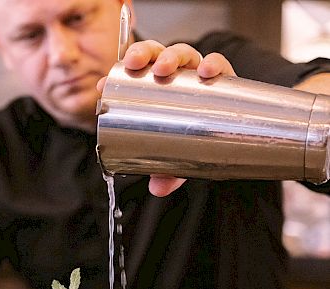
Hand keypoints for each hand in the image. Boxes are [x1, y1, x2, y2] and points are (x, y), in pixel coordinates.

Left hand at [97, 41, 235, 196]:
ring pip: (182, 54)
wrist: (229, 139)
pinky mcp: (224, 80)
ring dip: (170, 56)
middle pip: (156, 55)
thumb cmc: (193, 143)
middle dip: (142, 54)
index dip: (115, 76)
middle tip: (134, 65)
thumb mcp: (176, 161)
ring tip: (164, 69)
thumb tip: (157, 190)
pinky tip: (206, 71)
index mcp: (158, 91)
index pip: (136, 74)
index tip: (102, 85)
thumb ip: (166, 173)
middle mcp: (176, 79)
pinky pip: (219, 65)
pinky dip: (213, 64)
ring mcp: (198, 77)